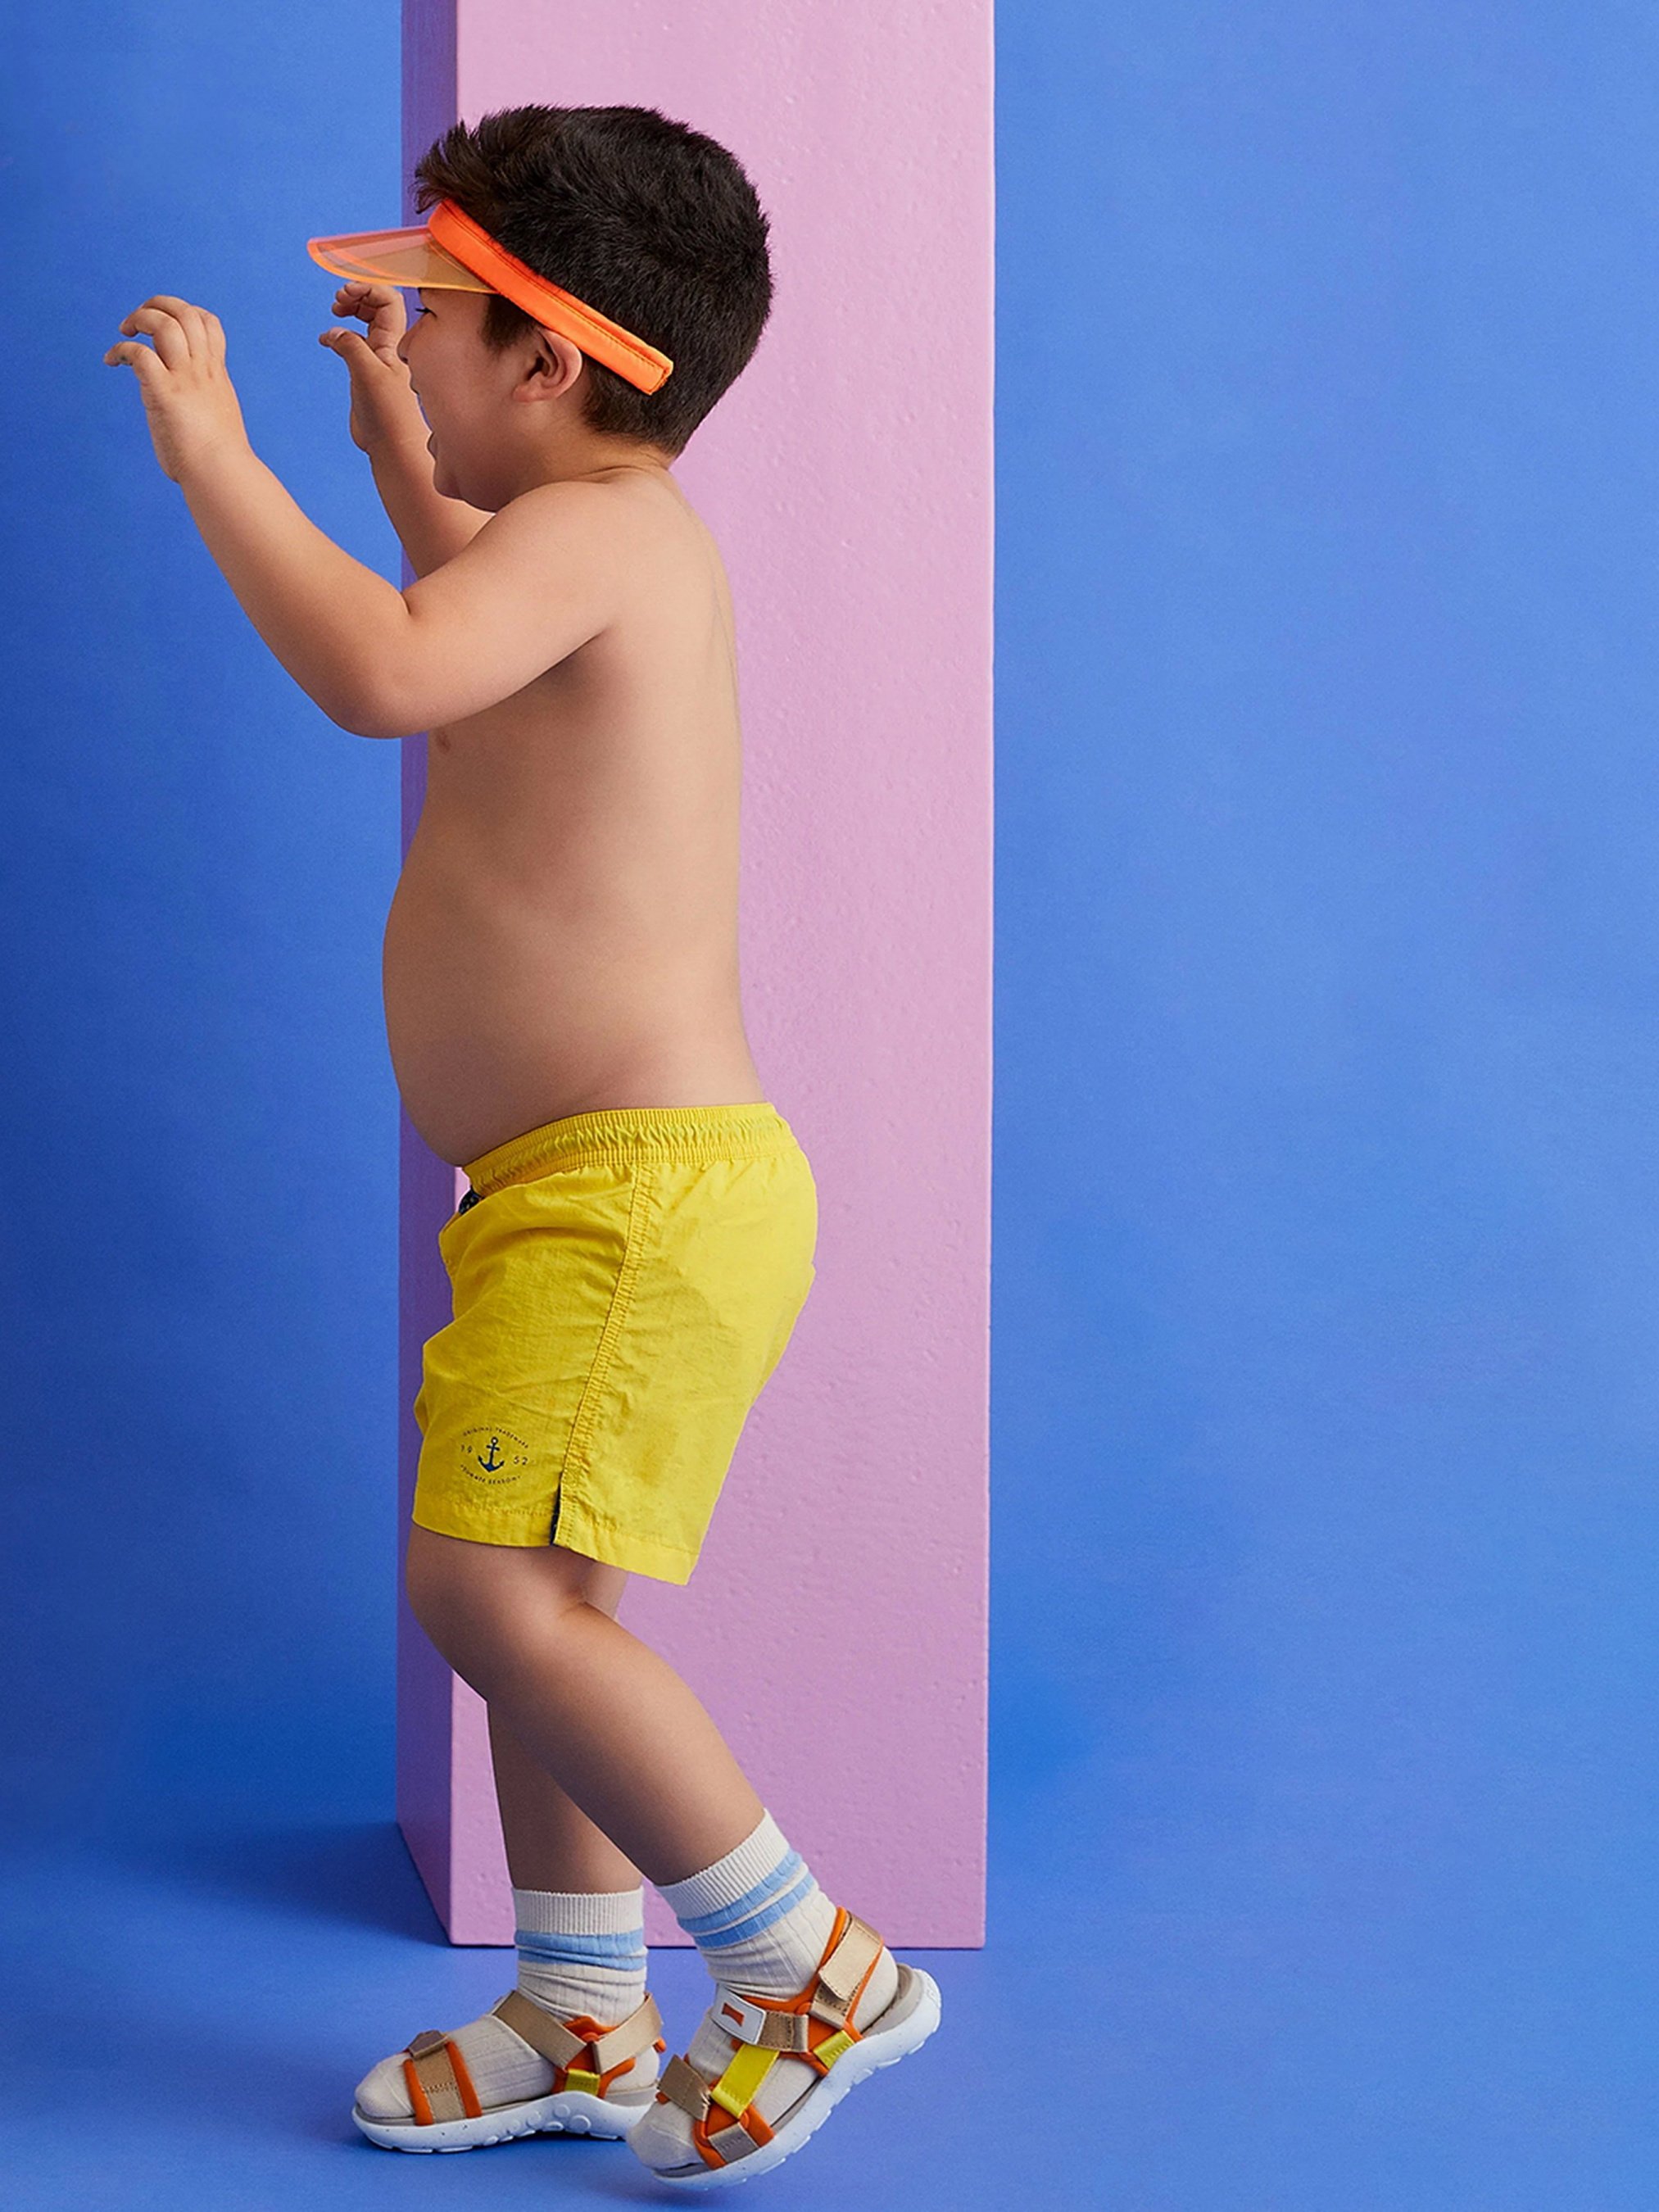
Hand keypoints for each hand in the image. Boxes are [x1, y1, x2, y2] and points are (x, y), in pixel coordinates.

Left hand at [103, 296, 249, 482]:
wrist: (222, 474)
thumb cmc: (218, 461)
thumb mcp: (216, 419)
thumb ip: (202, 406)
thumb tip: (188, 419)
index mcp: (216, 374)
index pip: (207, 322)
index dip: (185, 312)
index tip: (167, 326)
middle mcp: (202, 370)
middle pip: (185, 313)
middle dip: (158, 305)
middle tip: (139, 322)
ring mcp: (185, 380)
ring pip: (164, 324)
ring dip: (140, 318)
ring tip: (126, 331)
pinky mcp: (164, 393)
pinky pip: (139, 354)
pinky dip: (121, 350)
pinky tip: (112, 361)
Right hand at [318, 283, 427, 454]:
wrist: (392, 446)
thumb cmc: (389, 414)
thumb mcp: (367, 373)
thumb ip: (351, 346)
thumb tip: (333, 333)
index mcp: (395, 342)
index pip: (388, 299)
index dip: (367, 288)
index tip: (345, 293)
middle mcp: (388, 347)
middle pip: (376, 305)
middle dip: (357, 295)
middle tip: (338, 302)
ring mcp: (377, 358)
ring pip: (365, 322)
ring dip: (350, 311)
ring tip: (334, 312)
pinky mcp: (365, 372)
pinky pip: (353, 342)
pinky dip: (339, 334)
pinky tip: (326, 340)